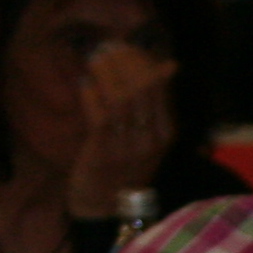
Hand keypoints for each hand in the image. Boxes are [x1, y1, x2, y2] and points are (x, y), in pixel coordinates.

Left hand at [67, 42, 176, 216]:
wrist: (105, 206)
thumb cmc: (122, 164)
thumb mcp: (145, 135)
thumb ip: (153, 103)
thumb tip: (168, 65)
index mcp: (165, 133)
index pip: (159, 87)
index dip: (142, 62)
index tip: (125, 47)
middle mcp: (151, 140)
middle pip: (142, 89)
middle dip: (123, 62)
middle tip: (107, 46)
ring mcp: (128, 149)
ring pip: (121, 100)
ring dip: (106, 74)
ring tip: (95, 58)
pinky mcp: (103, 154)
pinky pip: (100, 117)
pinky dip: (91, 95)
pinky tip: (84, 83)